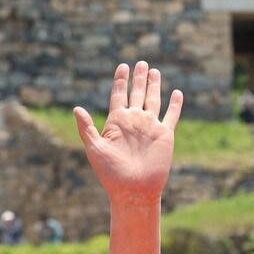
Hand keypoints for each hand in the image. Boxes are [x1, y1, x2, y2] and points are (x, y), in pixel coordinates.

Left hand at [74, 60, 183, 204]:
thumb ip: (87, 128)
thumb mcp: (95, 149)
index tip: (122, 66)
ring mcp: (149, 127)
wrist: (133, 190)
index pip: (119, 95)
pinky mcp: (164, 135)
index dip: (121, 81)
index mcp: (116, 122)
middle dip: (138, 79)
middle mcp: (133, 121)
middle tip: (141, 63)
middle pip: (136, 94)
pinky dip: (174, 105)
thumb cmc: (111, 174)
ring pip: (153, 101)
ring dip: (154, 86)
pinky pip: (171, 116)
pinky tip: (176, 93)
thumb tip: (76, 108)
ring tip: (154, 71)